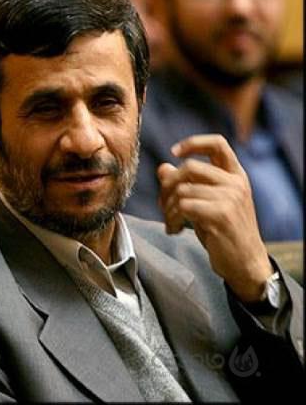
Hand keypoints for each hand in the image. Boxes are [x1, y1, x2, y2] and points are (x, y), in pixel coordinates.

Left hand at [156, 134, 272, 302]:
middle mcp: (235, 183)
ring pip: (182, 189)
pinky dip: (172, 218)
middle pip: (189, 167)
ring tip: (171, 222)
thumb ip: (187, 184)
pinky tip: (175, 230)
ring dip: (168, 208)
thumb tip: (163, 167)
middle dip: (168, 186)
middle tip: (163, 206)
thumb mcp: (205, 203)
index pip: (218, 144)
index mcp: (235, 175)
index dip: (193, 143)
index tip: (173, 152)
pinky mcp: (221, 214)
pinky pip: (183, 206)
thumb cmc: (223, 231)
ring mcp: (230, 198)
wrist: (244, 263)